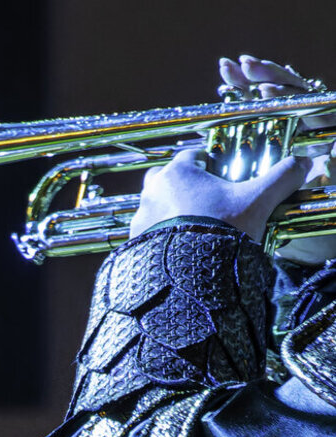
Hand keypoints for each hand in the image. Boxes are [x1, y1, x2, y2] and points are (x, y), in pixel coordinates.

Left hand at [129, 53, 330, 246]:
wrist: (189, 280)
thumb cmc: (219, 234)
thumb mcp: (257, 203)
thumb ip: (280, 179)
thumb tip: (301, 164)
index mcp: (178, 173)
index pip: (194, 157)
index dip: (211, 166)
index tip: (223, 178)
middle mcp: (153, 192)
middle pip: (170, 180)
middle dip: (186, 190)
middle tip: (207, 206)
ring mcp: (140, 220)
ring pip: (156, 208)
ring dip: (171, 215)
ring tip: (193, 230)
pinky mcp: (135, 246)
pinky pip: (147, 236)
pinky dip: (161, 240)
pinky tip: (179, 250)